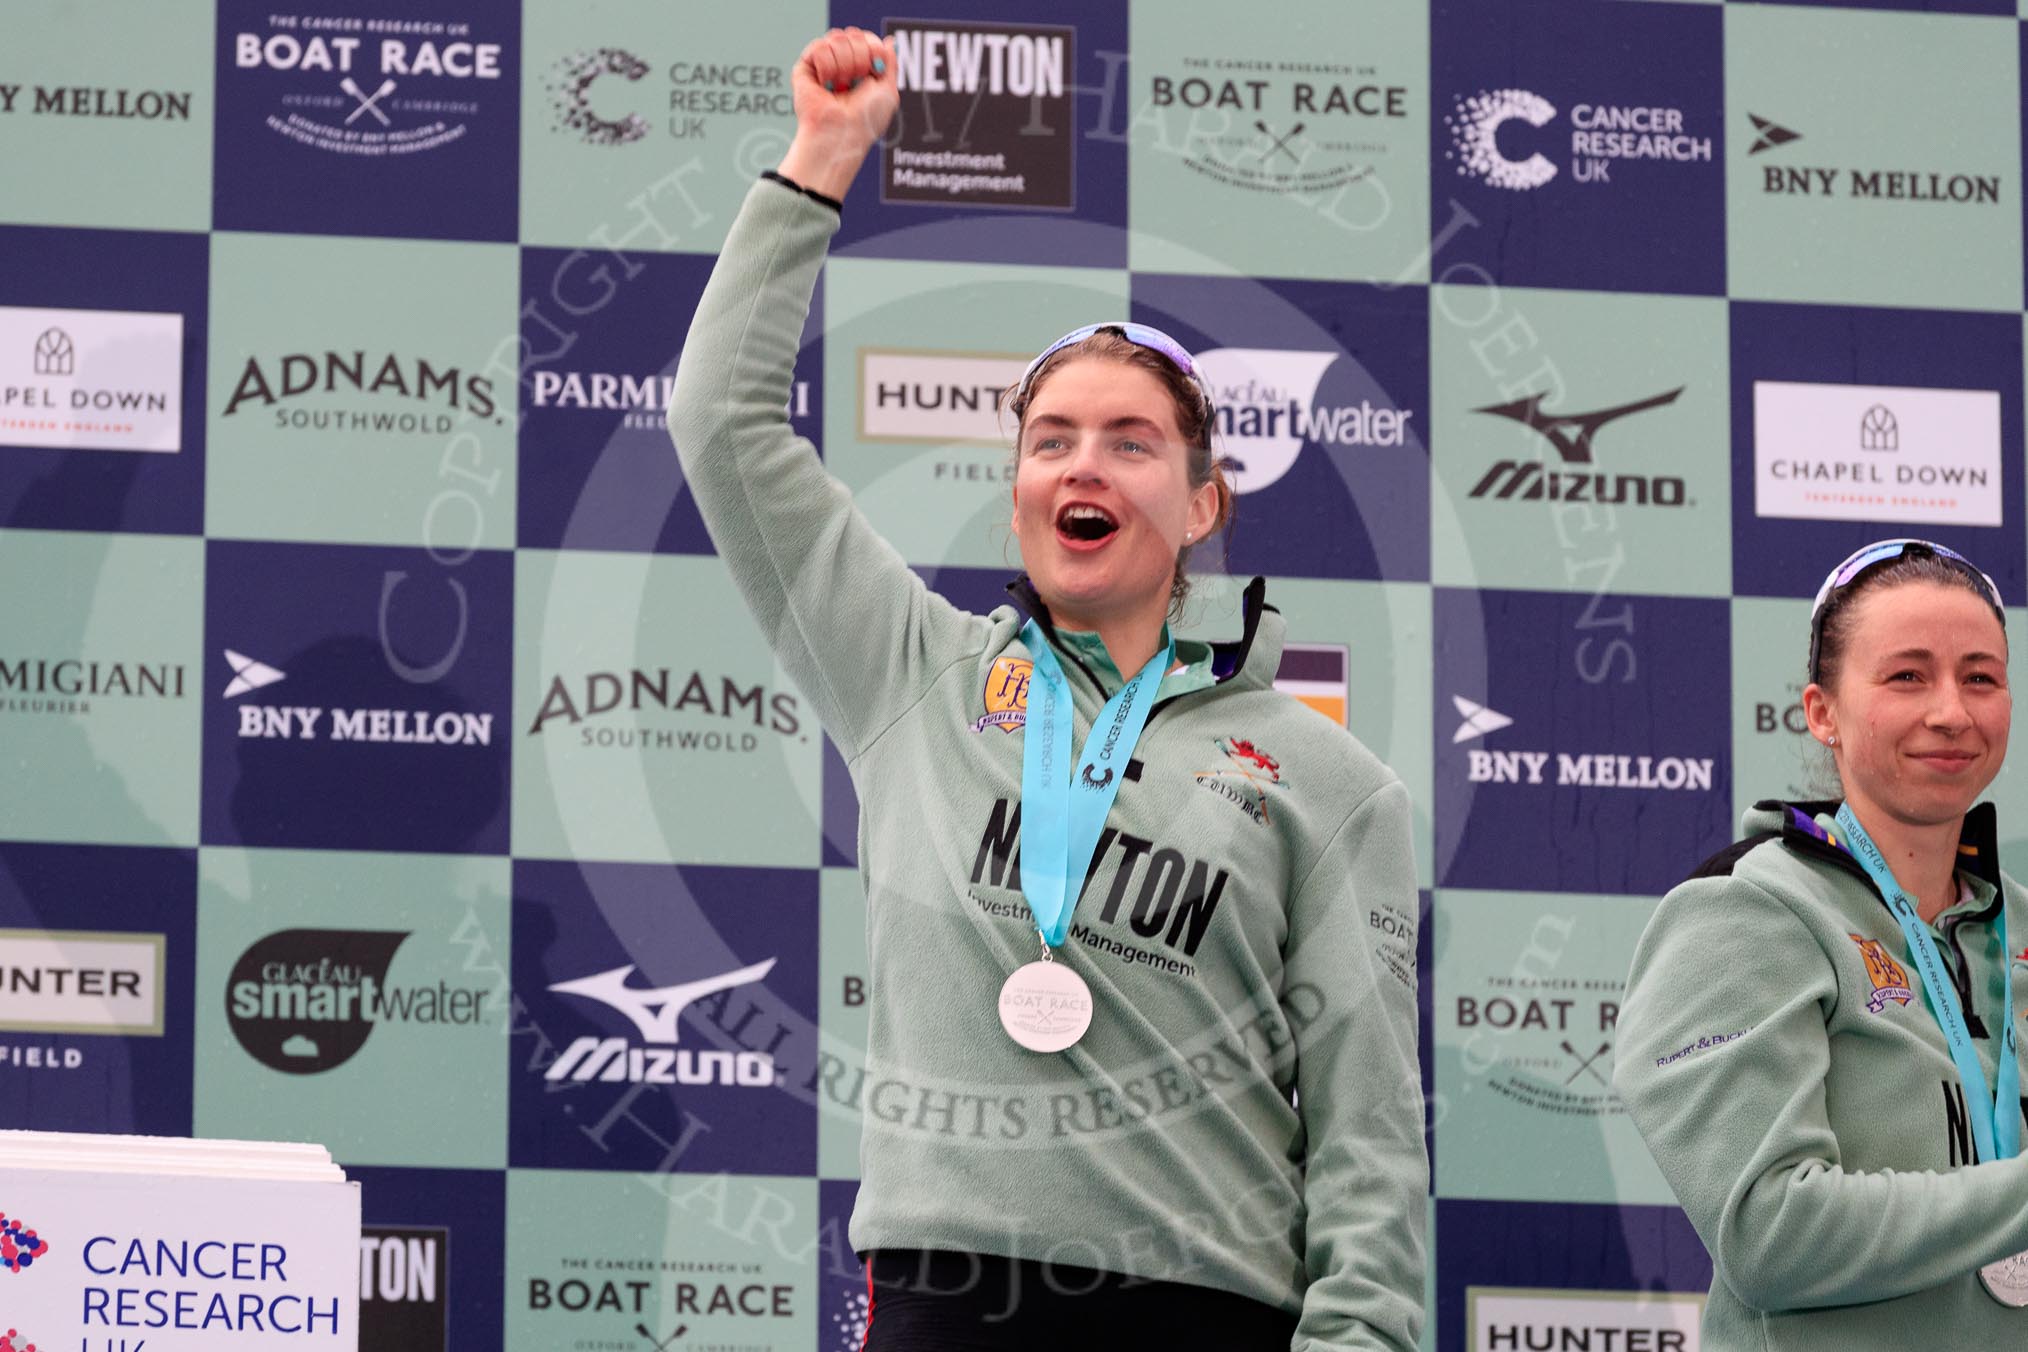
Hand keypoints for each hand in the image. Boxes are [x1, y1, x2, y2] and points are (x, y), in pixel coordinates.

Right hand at [777, 27, 898, 200]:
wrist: (842, 133)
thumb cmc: (866, 120)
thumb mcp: (888, 91)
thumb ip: (890, 62)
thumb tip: (889, 41)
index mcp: (862, 69)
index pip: (868, 38)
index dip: (873, 49)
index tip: (875, 71)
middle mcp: (843, 64)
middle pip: (853, 34)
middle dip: (860, 59)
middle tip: (855, 83)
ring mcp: (824, 65)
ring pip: (836, 38)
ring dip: (844, 66)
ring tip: (840, 88)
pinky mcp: (805, 68)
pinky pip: (819, 47)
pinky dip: (827, 68)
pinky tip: (826, 85)